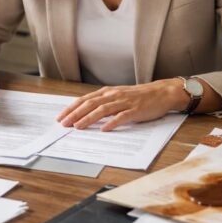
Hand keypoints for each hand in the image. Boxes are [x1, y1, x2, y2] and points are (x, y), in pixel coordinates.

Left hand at [56, 79, 185, 130]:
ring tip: (78, 126)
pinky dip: (112, 123)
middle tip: (64, 124)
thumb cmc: (138, 96)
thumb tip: (85, 112)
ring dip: (89, 118)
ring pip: (103, 110)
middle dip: (75, 114)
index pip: (85, 100)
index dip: (72, 108)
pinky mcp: (135, 110)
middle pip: (90, 104)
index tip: (60, 117)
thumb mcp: (117, 96)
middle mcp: (113, 96)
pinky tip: (104, 129)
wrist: (161, 93)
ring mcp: (124, 102)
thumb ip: (103, 103)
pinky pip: (122, 117)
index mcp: (107, 92)